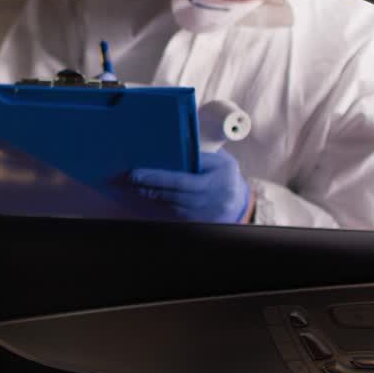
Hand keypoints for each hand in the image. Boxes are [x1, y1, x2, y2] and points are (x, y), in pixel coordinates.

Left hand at [129, 150, 252, 223]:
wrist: (240, 201)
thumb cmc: (225, 175)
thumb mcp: (220, 160)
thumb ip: (200, 156)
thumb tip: (173, 151)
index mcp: (217, 178)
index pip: (181, 180)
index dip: (157, 177)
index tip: (138, 174)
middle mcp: (213, 196)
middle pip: (175, 193)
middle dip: (151, 186)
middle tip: (133, 180)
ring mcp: (207, 212)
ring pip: (174, 204)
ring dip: (155, 195)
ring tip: (140, 187)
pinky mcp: (202, 221)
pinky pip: (179, 213)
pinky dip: (165, 204)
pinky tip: (154, 196)